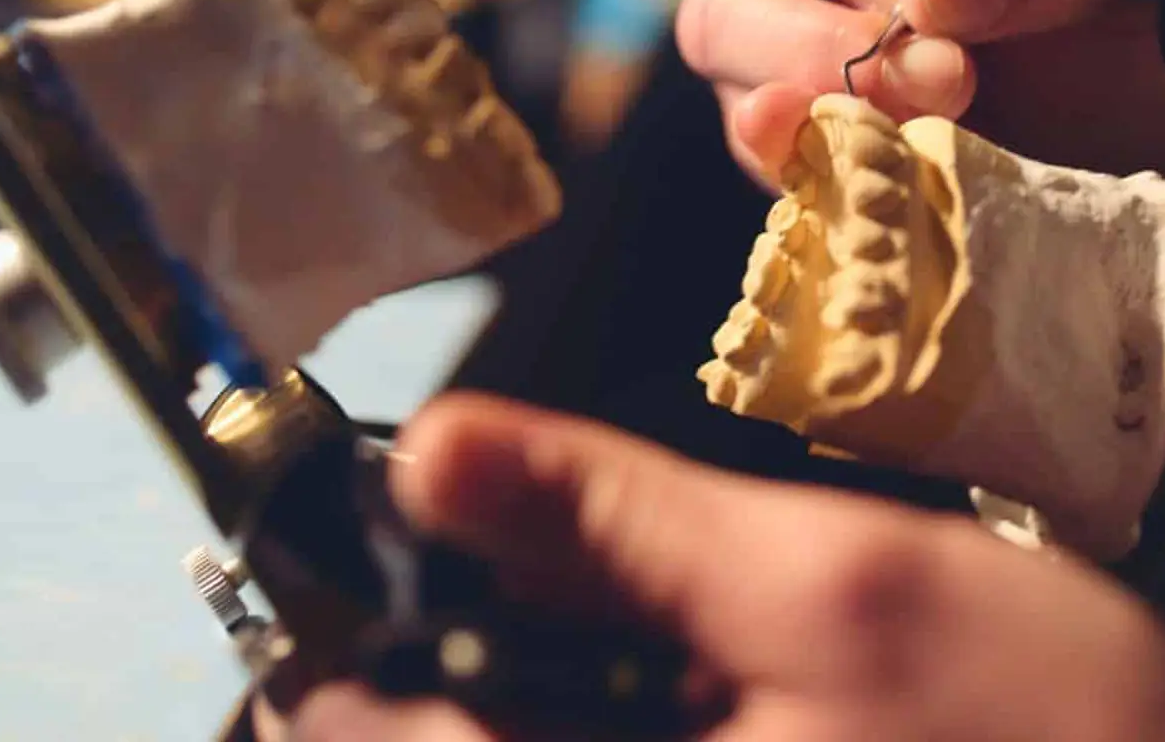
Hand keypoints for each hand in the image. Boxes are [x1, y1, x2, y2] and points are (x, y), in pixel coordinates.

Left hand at [272, 394, 1164, 741]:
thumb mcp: (838, 588)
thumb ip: (618, 526)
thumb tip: (429, 450)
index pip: (333, 724)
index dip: (325, 609)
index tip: (383, 524)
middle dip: (431, 649)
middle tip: (526, 554)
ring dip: (510, 694)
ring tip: (629, 621)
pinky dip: (581, 730)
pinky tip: (686, 698)